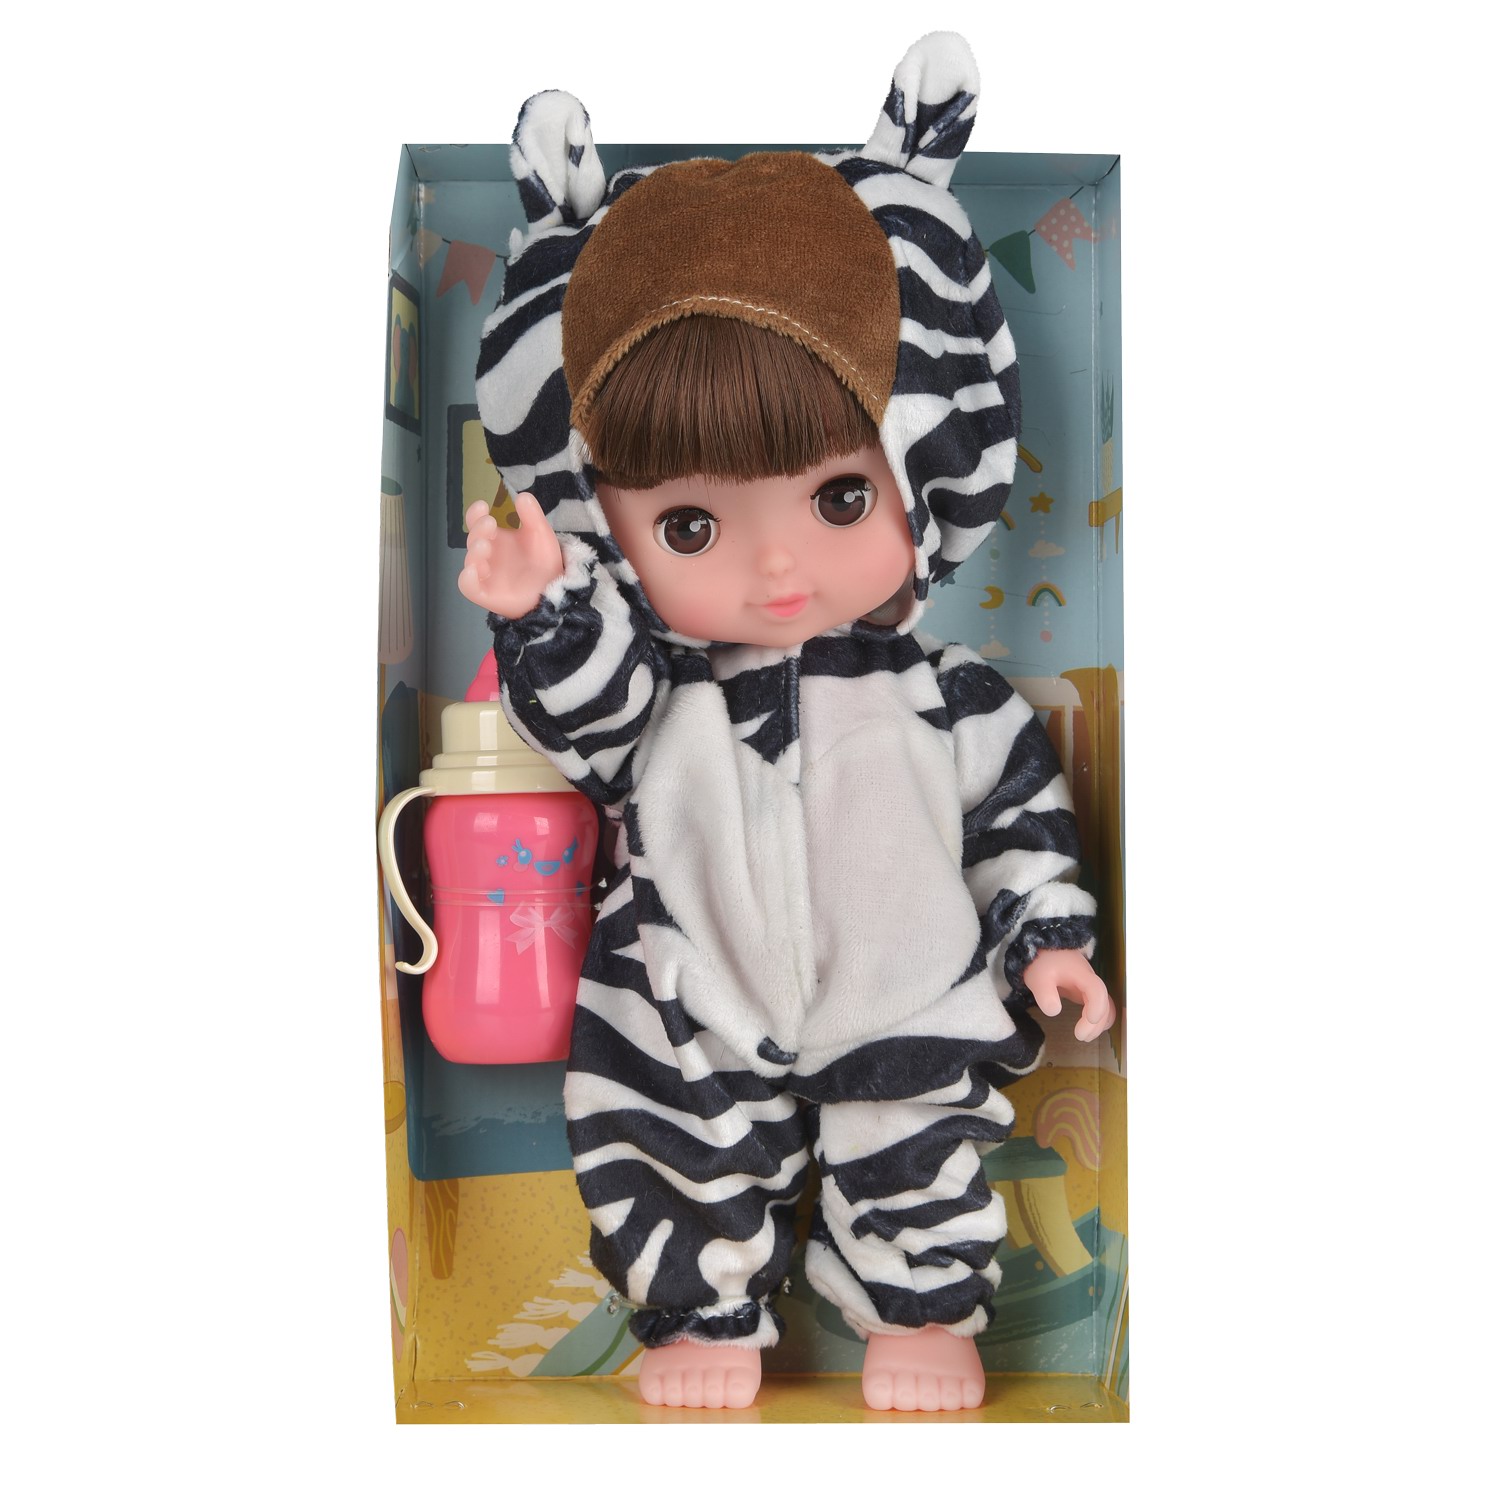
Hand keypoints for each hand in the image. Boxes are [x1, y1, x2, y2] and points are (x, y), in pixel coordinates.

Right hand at [457, 495, 564, 616]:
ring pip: (470, 562)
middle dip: (478, 530)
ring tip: (486, 545)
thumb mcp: (540, 534)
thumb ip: (532, 515)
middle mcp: (486, 555)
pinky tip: (473, 570)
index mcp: (495, 538)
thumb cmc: (543, 562)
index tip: (483, 505)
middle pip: (473, 540)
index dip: (475, 513)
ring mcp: (485, 575)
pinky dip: (467, 579)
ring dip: (474, 552)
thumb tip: (522, 495)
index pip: (477, 522)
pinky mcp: (485, 594)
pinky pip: (468, 587)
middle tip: (490, 524)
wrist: (555, 590)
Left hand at [1022, 949, 1115, 1042]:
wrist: (1042, 950)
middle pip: (1104, 1002)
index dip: (1098, 1006)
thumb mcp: (1037, 978)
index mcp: (1081, 974)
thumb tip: (1054, 1012)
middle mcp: (1090, 981)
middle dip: (1096, 1022)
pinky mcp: (1086, 992)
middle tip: (1080, 1037)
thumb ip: (1045, 994)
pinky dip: (1097, 1019)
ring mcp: (1089, 987)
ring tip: (1084, 1037)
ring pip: (1105, 1006)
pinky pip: (1099, 1006)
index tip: (1090, 1019)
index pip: (1097, 990)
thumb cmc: (1041, 963)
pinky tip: (1088, 1029)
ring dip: (1100, 1023)